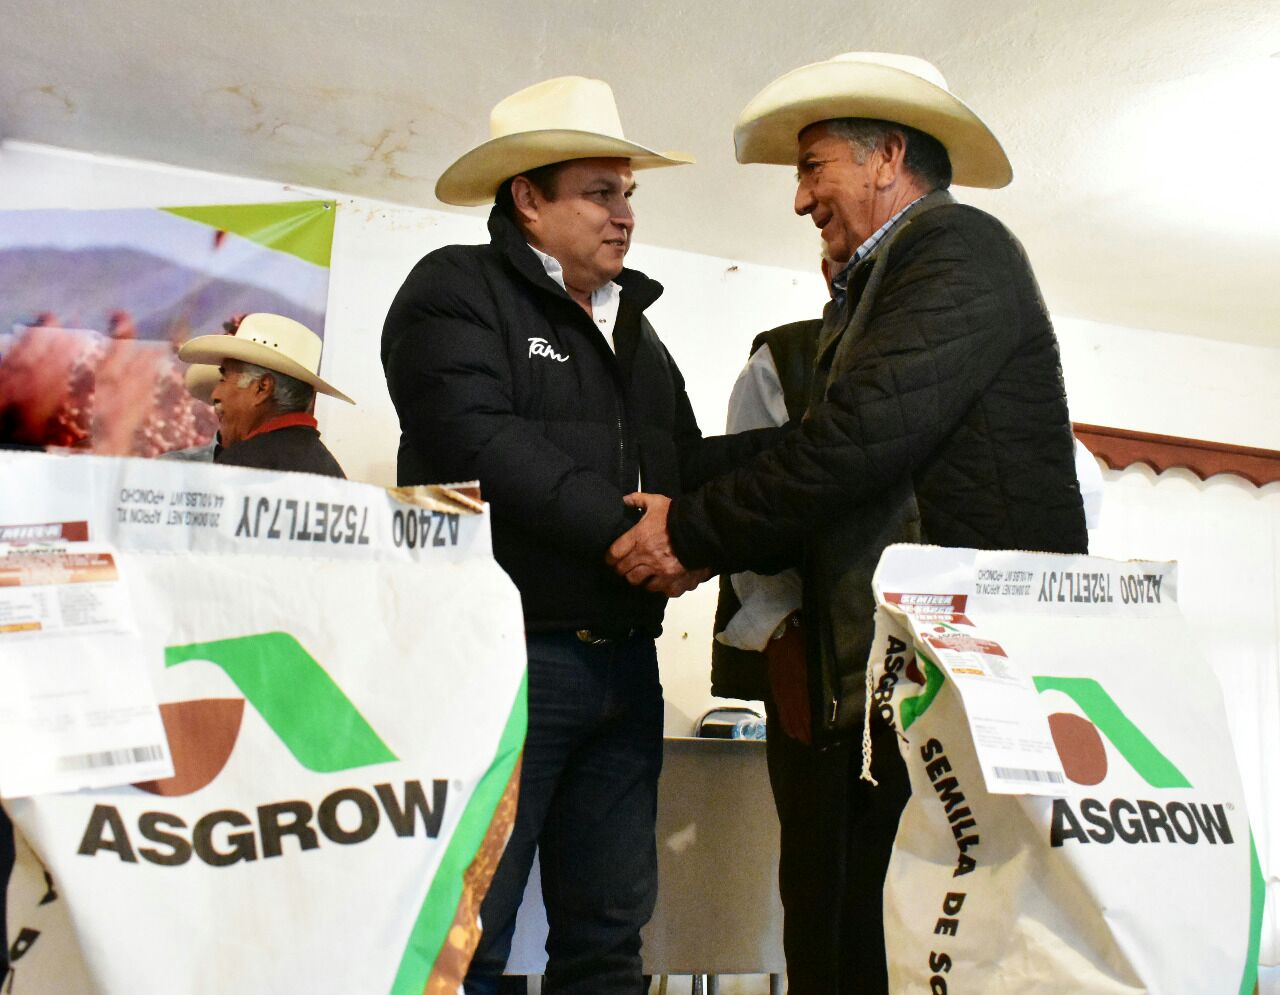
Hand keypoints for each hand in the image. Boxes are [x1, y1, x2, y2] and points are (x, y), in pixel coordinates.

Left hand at [607, 493, 705, 595]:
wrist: (703, 529)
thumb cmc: (677, 516)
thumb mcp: (657, 502)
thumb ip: (638, 499)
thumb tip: (624, 500)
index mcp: (639, 538)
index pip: (614, 554)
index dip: (610, 558)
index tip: (611, 559)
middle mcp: (646, 557)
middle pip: (623, 571)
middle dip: (622, 569)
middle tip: (625, 566)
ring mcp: (659, 571)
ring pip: (638, 582)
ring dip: (638, 578)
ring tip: (642, 574)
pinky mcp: (672, 581)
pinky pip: (659, 590)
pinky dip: (658, 586)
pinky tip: (660, 580)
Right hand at [765, 612, 810, 743]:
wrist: (780, 633)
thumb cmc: (804, 641)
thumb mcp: (816, 658)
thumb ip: (821, 678)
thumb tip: (830, 694)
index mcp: (804, 683)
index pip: (808, 711)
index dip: (812, 726)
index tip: (818, 738)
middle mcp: (792, 690)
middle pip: (798, 716)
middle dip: (804, 731)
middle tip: (811, 743)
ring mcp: (782, 689)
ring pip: (788, 714)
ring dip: (794, 728)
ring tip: (801, 738)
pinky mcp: (775, 687)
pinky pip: (779, 708)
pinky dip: (784, 720)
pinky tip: (788, 728)